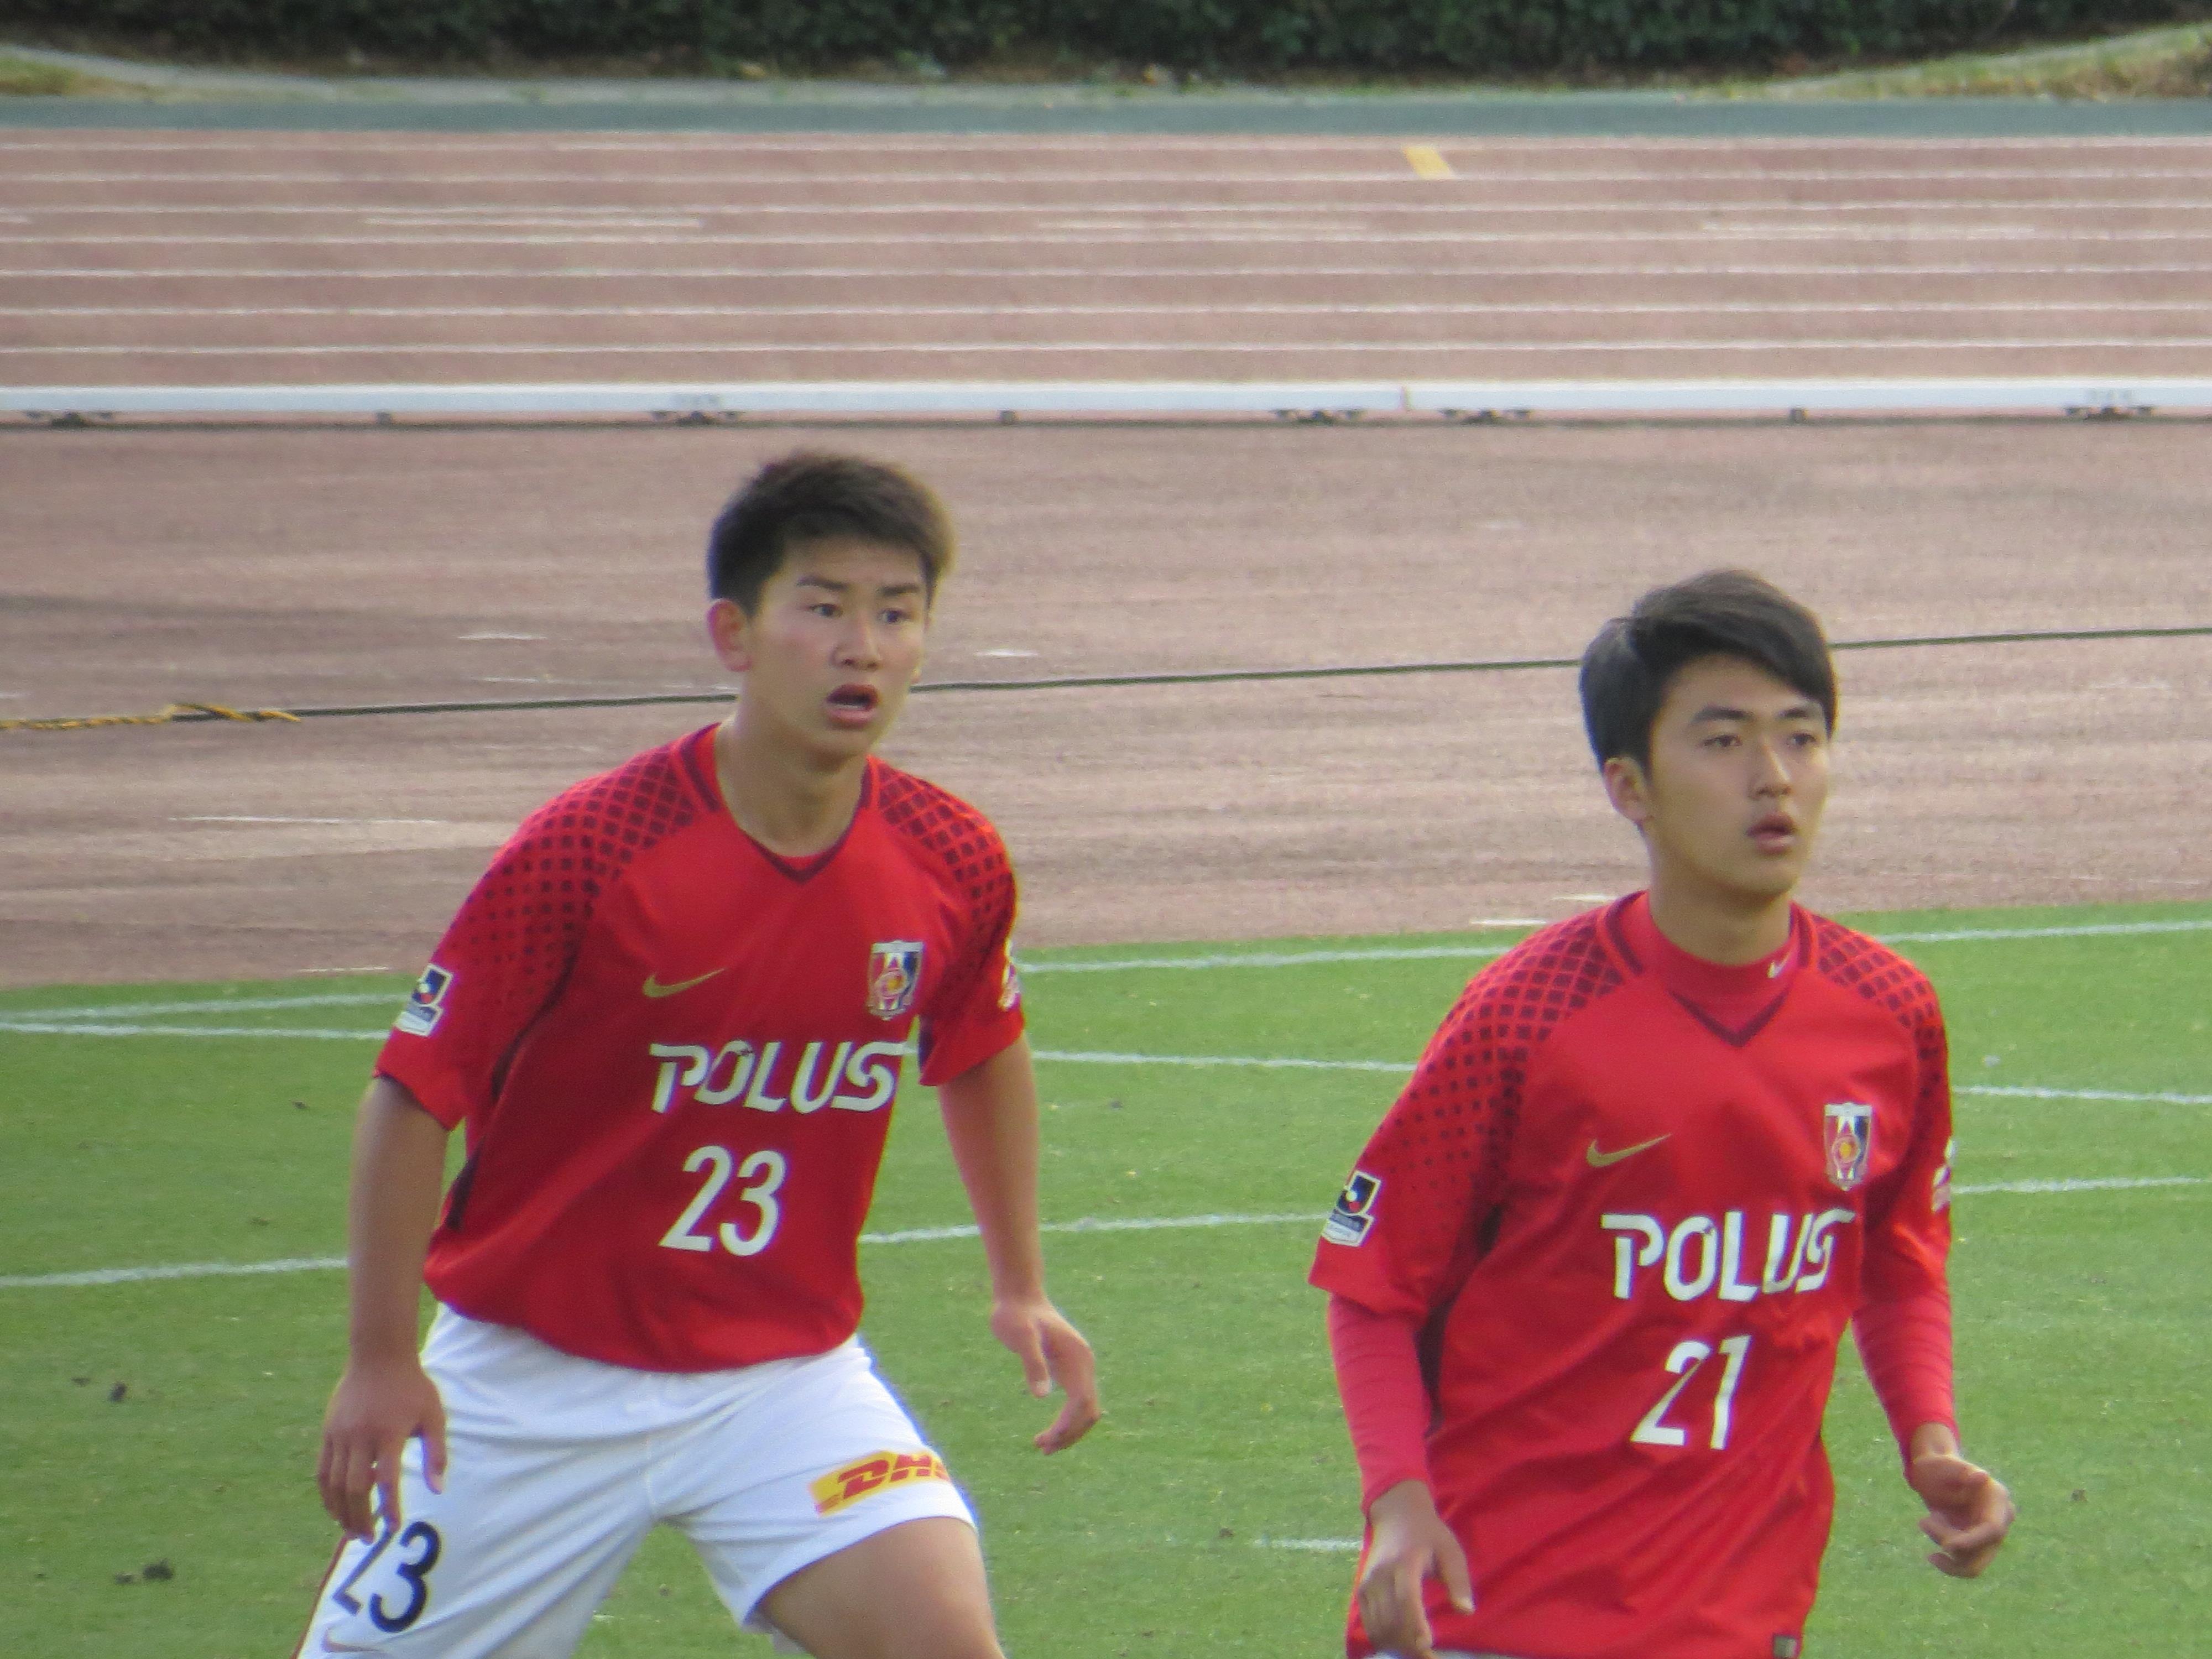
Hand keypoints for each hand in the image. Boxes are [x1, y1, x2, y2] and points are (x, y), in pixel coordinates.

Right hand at [316, 1354, 448, 1539]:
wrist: (379, 1356)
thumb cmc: (412, 1387)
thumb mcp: (433, 1416)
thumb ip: (436, 1454)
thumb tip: (438, 1490)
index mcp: (389, 1434)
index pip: (388, 1481)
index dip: (390, 1507)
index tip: (393, 1527)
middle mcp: (360, 1437)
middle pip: (355, 1488)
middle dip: (360, 1518)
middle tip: (368, 1538)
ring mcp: (340, 1435)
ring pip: (334, 1484)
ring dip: (340, 1512)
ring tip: (351, 1530)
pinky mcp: (328, 1433)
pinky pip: (323, 1470)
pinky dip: (327, 1493)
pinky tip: (335, 1507)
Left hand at [988, 1296, 1099, 1452]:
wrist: (1019, 1295)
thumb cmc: (1016, 1315)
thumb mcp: (1020, 1337)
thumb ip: (1032, 1364)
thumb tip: (1042, 1397)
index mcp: (1078, 1357)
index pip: (1082, 1401)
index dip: (1068, 1425)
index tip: (1048, 1441)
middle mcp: (1084, 1364)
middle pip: (1088, 1410)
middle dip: (1069, 1434)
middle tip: (1042, 1449)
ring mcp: (1078, 1367)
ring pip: (1084, 1409)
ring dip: (1069, 1431)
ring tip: (1042, 1446)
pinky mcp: (1069, 1369)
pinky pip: (1076, 1402)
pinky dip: (1066, 1421)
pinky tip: (1049, 1432)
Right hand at [1356, 1481, 1473, 1658]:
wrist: (1397, 1515)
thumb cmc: (1428, 1535)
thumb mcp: (1450, 1551)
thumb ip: (1458, 1581)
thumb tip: (1466, 1611)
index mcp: (1404, 1563)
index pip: (1406, 1598)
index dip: (1415, 1624)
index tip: (1427, 1645)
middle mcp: (1380, 1575)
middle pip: (1391, 1618)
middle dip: (1409, 1645)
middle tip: (1430, 1658)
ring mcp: (1367, 1584)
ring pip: (1378, 1626)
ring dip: (1397, 1647)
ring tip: (1418, 1655)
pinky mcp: (1362, 1591)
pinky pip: (1369, 1624)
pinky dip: (1384, 1640)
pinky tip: (1401, 1647)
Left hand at [1908, 1429, 2013, 1578]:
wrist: (1933, 1475)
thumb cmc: (1938, 1467)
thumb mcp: (1944, 1465)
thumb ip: (1962, 1471)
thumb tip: (1982, 1476)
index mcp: (1997, 1498)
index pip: (1992, 1529)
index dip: (1972, 1541)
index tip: (1946, 1546)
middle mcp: (2000, 1520)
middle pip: (1983, 1551)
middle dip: (1950, 1541)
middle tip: (1923, 1521)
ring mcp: (1989, 1535)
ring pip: (1969, 1560)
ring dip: (1942, 1542)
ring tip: (1926, 1519)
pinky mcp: (1976, 1546)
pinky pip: (1962, 1563)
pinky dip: (1943, 1555)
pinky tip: (1929, 1528)